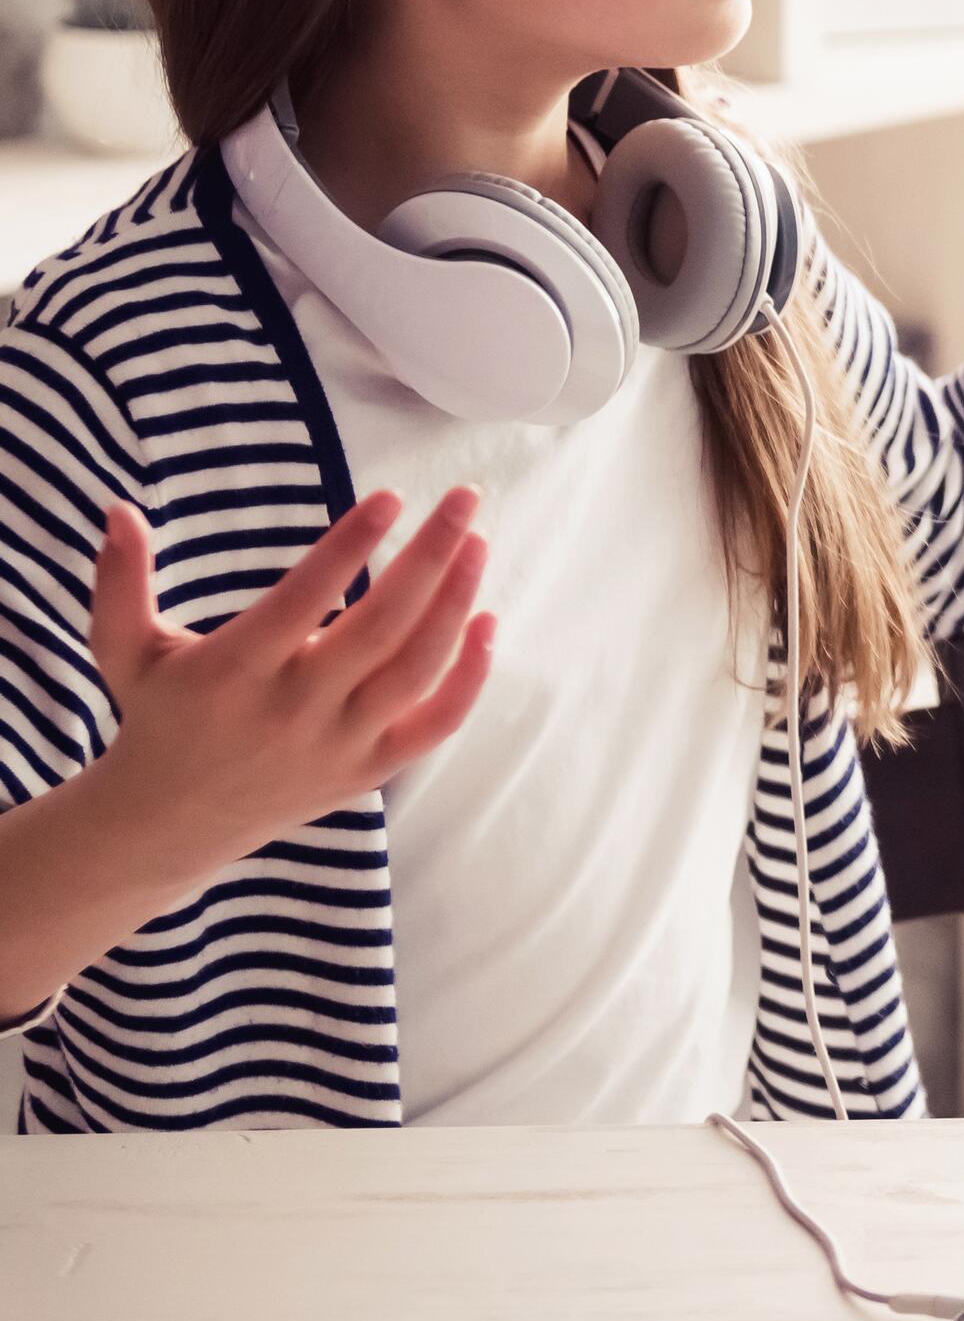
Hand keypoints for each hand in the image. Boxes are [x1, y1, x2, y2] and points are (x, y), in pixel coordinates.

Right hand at [86, 486, 494, 879]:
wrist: (168, 825)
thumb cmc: (158, 716)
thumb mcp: (124, 652)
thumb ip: (121, 582)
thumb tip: (117, 509)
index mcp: (234, 672)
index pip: (303, 600)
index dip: (349, 546)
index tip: (390, 495)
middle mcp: (292, 710)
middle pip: (380, 628)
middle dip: (431, 556)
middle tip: (465, 497)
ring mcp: (335, 744)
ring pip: (415, 670)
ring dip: (456, 603)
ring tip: (478, 542)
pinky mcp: (365, 771)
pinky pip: (434, 725)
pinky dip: (469, 678)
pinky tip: (488, 622)